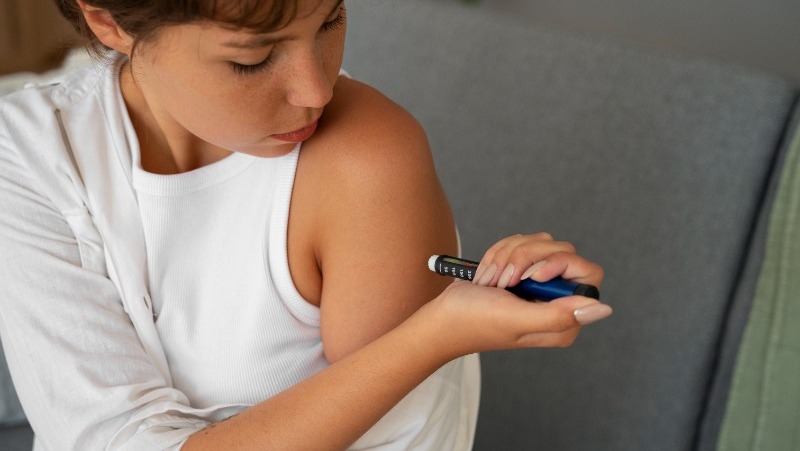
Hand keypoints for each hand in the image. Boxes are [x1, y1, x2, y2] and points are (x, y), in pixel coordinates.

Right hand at [418, 233, 610, 357]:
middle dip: (527, 257)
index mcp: (564, 321)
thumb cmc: (474, 321)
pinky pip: (523, 242)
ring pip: (542, 243)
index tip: (531, 275)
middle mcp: (558, 302)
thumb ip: (559, 315)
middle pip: (564, 252)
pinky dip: (501, 253)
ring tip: (493, 279)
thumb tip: (602, 308)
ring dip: (509, 255)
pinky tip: (489, 274)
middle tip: (504, 280)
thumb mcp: (516, 318)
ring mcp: (541, 286)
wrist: (443, 315)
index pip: (587, 273)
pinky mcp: (525, 272)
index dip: (559, 264)